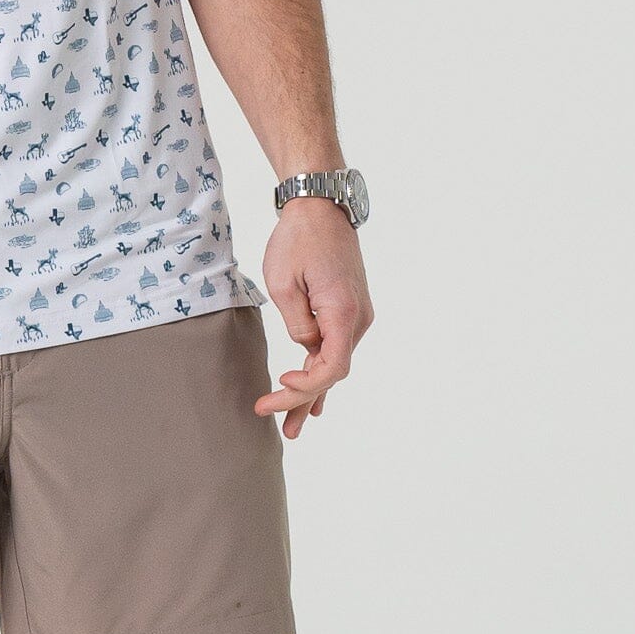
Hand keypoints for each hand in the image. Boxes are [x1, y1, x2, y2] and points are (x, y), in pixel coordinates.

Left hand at [258, 196, 374, 437]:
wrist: (320, 207)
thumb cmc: (298, 240)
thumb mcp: (284, 284)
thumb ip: (296, 325)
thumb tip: (304, 350)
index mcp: (343, 313)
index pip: (331, 369)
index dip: (304, 388)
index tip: (276, 387)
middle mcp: (358, 319)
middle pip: (333, 372)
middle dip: (303, 400)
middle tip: (276, 425)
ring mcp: (356, 315)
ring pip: (334, 363)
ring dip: (312, 391)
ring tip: (291, 426)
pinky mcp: (348, 309)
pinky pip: (335, 348)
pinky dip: (321, 371)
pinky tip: (314, 398)